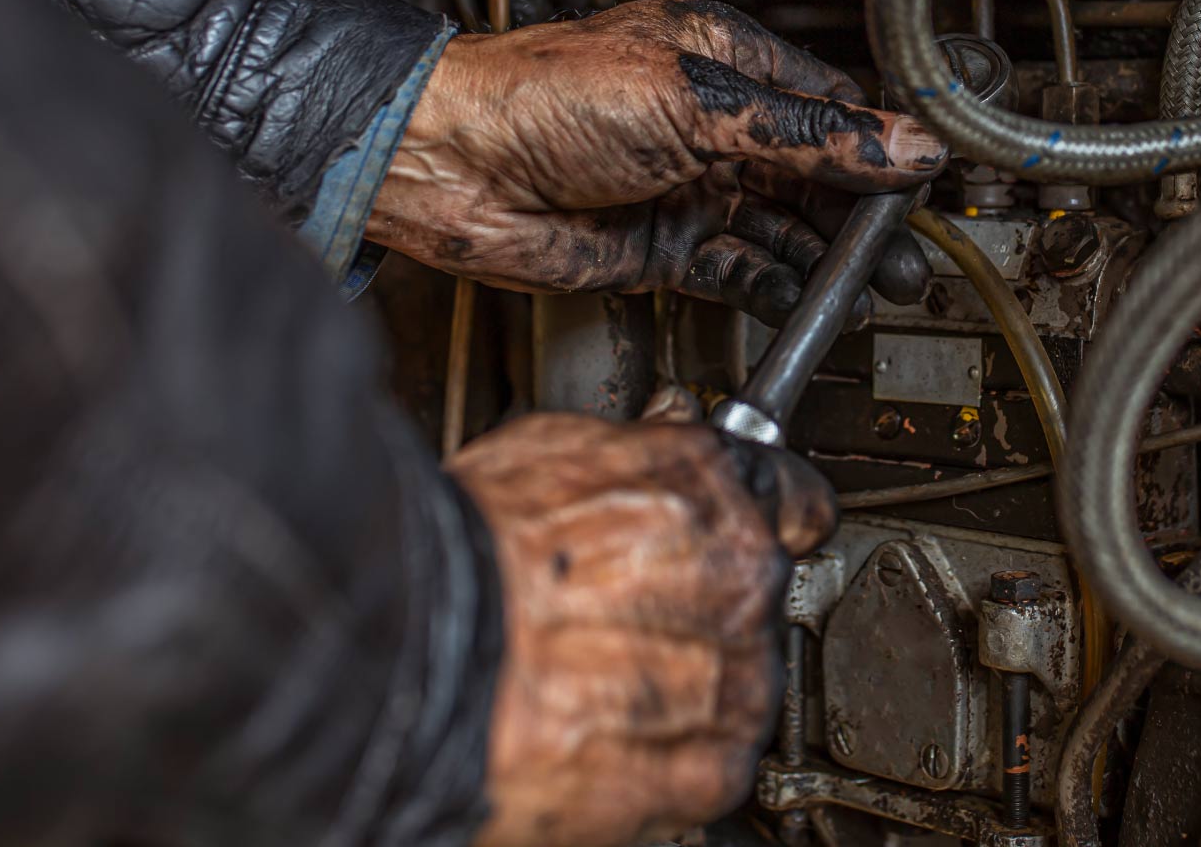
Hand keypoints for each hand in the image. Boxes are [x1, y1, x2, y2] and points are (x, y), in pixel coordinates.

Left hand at [366, 0, 944, 323]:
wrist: (448, 164)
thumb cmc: (543, 96)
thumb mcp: (696, 103)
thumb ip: (805, 133)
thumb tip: (898, 143)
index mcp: (724, 59)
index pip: (828, 102)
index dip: (880, 143)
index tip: (928, 177)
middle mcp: (710, 122)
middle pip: (814, 172)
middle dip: (864, 215)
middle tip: (910, 255)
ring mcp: (686, 185)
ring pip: (781, 226)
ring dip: (825, 258)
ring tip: (874, 287)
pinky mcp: (660, 244)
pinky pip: (736, 268)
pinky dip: (773, 285)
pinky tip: (806, 298)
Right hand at [448, 391, 832, 846]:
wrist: (406, 653)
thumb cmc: (458, 553)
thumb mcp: (546, 451)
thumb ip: (634, 453)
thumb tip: (665, 434)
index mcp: (703, 485)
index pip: (794, 499)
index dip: (774, 518)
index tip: (760, 530)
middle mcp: (733, 575)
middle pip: (759, 601)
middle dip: (706, 613)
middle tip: (622, 621)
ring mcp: (724, 674)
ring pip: (745, 686)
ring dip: (688, 693)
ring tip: (599, 684)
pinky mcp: (698, 765)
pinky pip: (719, 764)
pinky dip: (674, 762)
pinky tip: (610, 738)